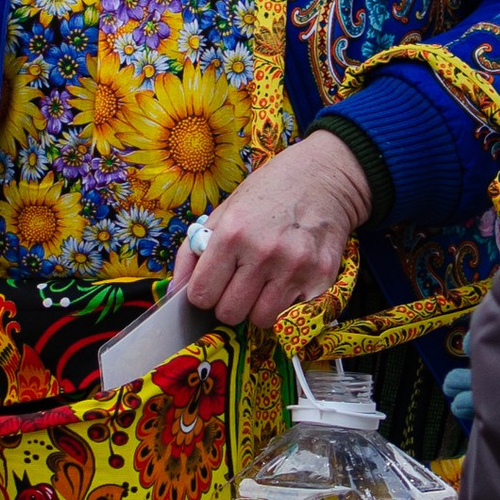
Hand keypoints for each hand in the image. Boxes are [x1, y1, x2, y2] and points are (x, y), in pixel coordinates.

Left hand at [186, 134, 370, 335]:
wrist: (325, 178)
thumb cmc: (269, 193)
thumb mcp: (225, 211)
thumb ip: (194, 251)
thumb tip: (174, 292)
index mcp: (232, 233)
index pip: (201, 295)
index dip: (204, 293)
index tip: (215, 283)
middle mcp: (263, 253)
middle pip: (229, 313)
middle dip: (230, 302)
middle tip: (241, 283)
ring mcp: (295, 268)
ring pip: (261, 320)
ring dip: (259, 308)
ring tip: (266, 283)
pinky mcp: (322, 279)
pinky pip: (292, 316)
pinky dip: (287, 307)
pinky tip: (289, 283)